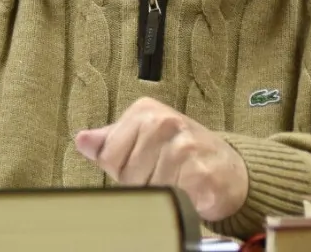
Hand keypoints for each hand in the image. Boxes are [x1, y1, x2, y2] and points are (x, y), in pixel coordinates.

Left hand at [74, 97, 248, 221]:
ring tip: (178, 180)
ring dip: (161, 193)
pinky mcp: (200, 171)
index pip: (108, 154)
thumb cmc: (181, 153)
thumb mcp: (144, 139)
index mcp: (144, 111)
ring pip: (148, 188)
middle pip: (127, 174)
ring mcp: (183, 145)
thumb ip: (111, 141)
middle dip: (142, 183)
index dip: (122, 169)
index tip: (144, 162)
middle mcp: (164, 122)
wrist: (228, 168)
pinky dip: (179, 200)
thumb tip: (82, 140)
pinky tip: (190, 189)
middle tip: (164, 173)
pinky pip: (171, 197)